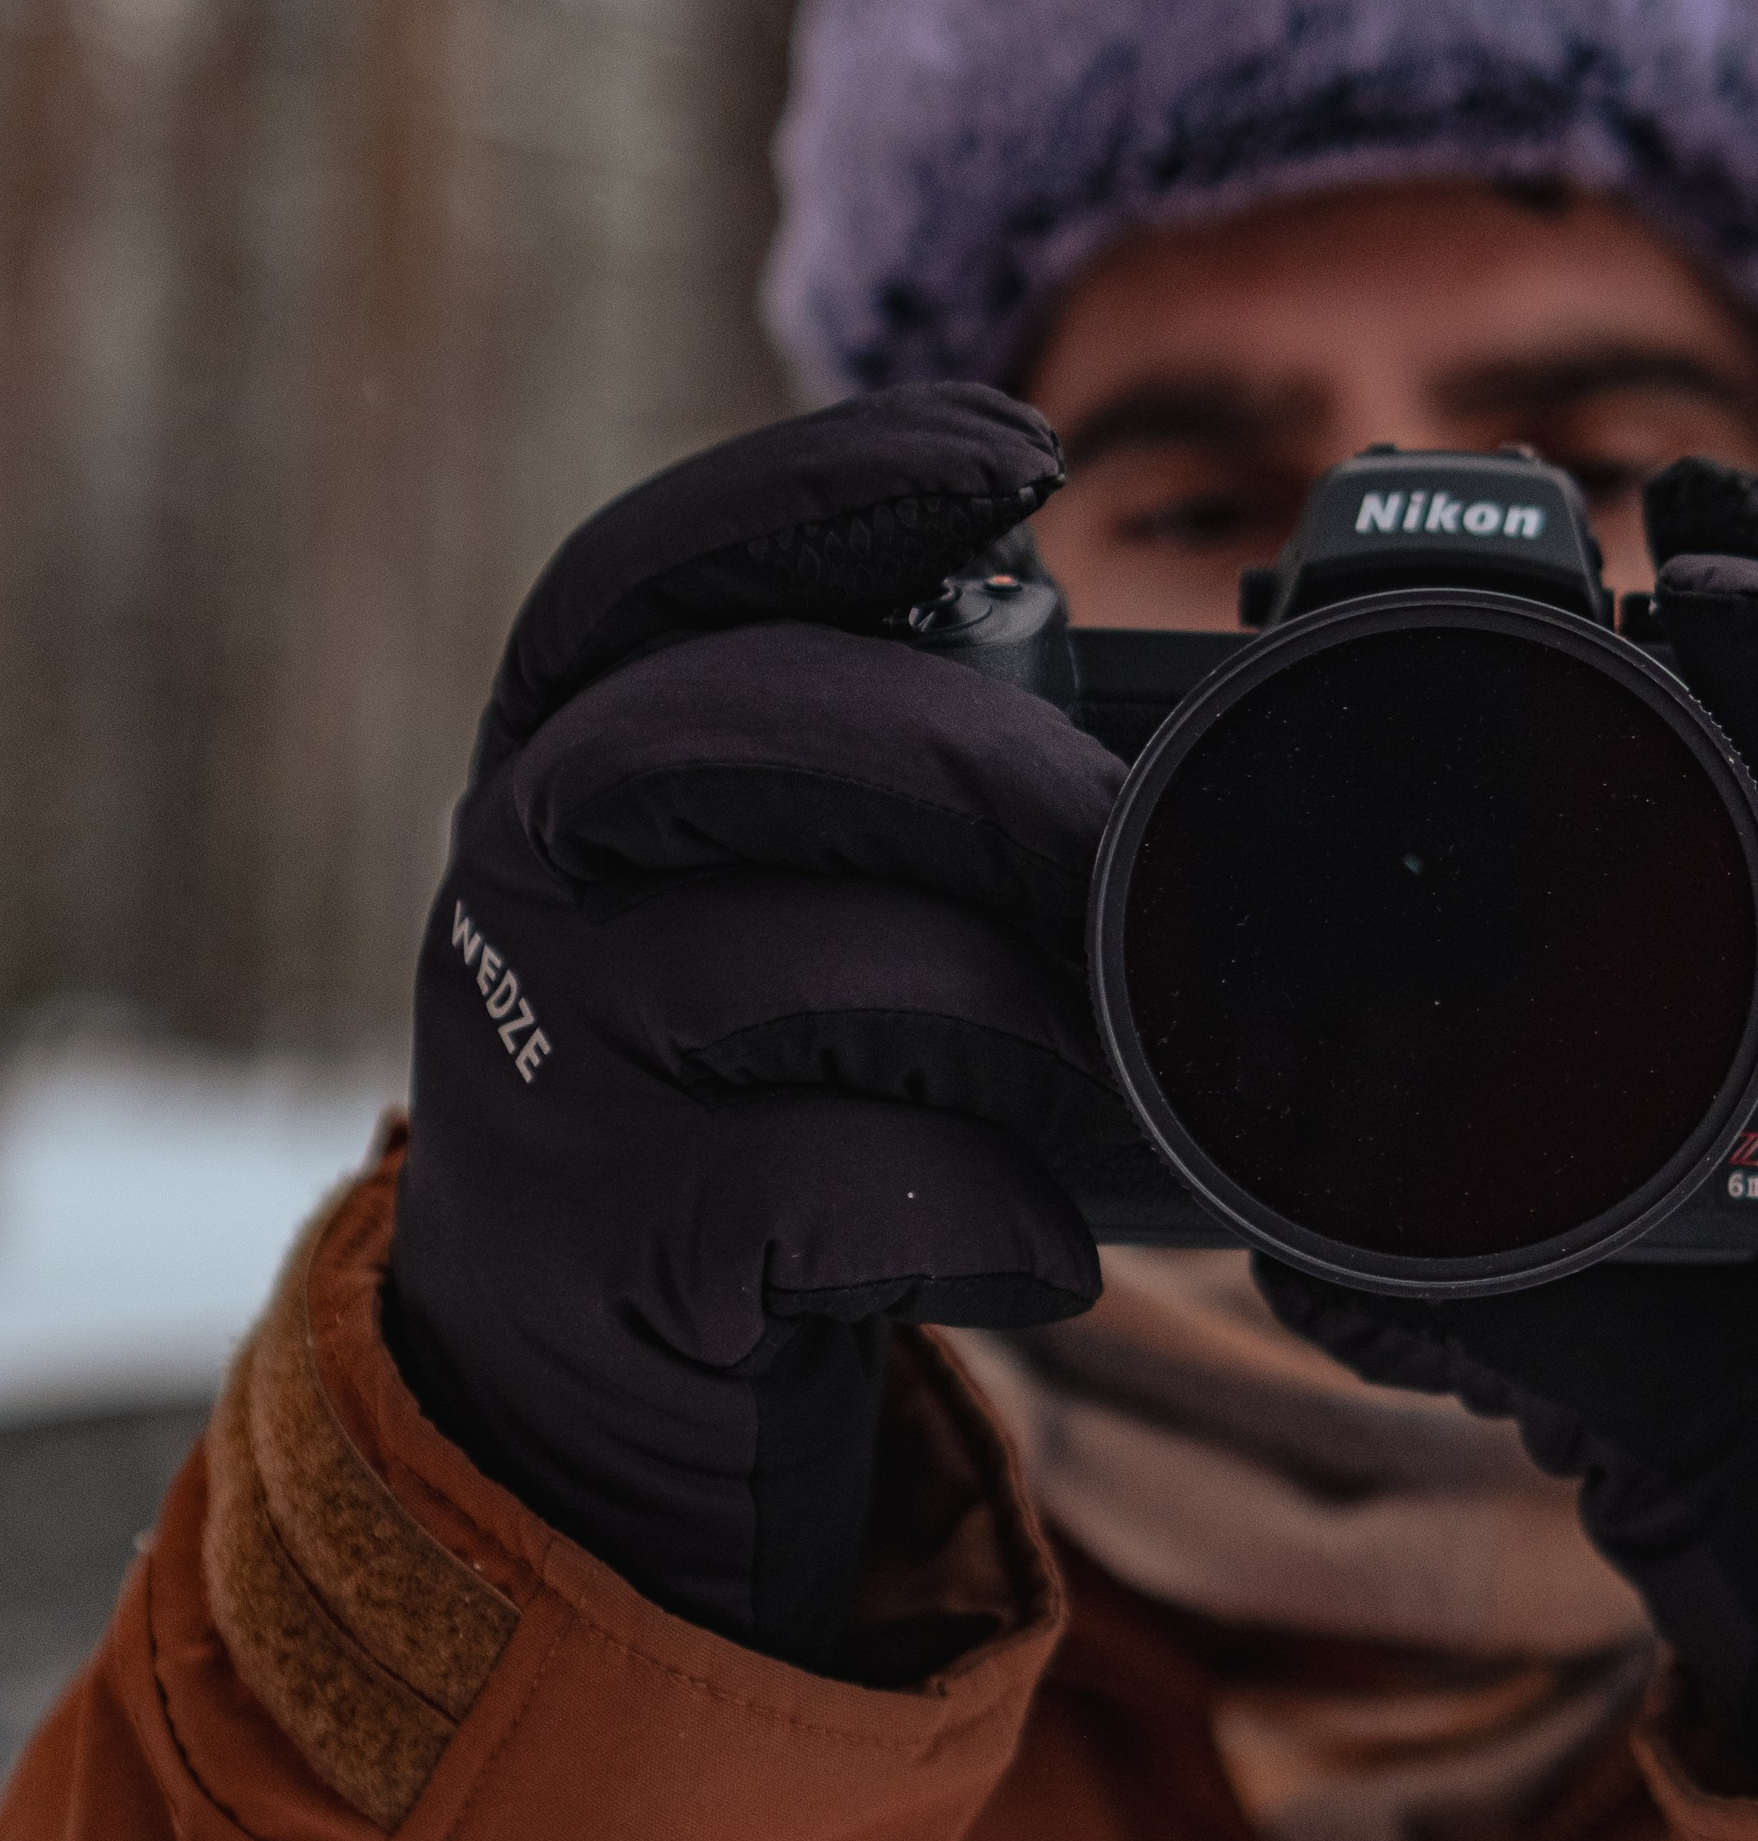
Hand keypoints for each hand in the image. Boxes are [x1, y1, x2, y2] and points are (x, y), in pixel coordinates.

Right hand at [385, 388, 1138, 1666]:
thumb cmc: (741, 1086)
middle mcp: (518, 874)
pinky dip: (985, 1210)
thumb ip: (880, 790)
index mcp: (562, 750)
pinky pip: (836, 1184)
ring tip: (1076, 1078)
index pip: (654, 566)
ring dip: (1007, 1022)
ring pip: (817, 969)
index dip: (828, 486)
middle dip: (983, 773)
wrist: (574, 1384)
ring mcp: (541, 1060)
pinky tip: (1036, 1240)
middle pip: (742, 734)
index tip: (1020, 456)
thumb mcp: (758, 899)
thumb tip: (1157, 771)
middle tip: (1114, 850)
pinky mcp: (603, 1242)